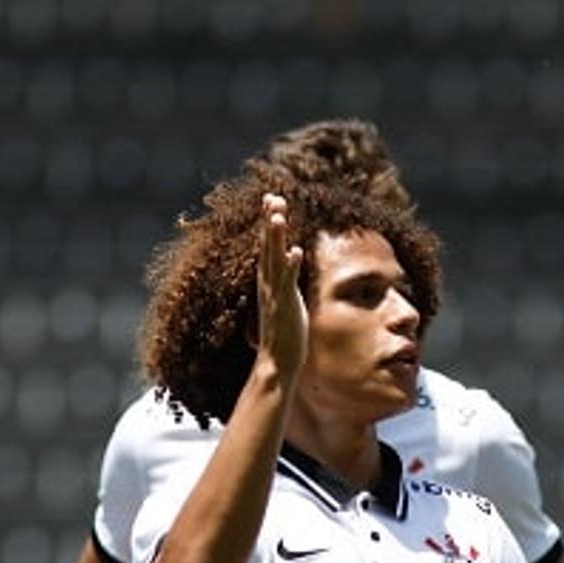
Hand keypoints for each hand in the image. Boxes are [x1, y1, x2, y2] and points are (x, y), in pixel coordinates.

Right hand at [256, 193, 305, 376]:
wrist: (276, 364)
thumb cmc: (284, 335)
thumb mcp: (287, 299)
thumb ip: (288, 276)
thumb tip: (294, 252)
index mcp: (269, 282)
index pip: (267, 247)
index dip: (268, 223)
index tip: (271, 200)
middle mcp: (268, 285)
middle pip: (267, 247)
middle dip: (269, 221)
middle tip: (272, 196)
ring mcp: (275, 295)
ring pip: (273, 261)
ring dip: (275, 238)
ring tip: (277, 215)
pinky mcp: (285, 308)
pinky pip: (287, 284)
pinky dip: (290, 268)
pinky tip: (296, 252)